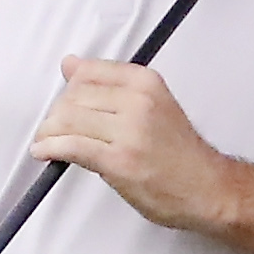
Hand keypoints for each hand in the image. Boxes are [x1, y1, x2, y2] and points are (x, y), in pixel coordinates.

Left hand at [33, 57, 243, 235]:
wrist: (209, 188)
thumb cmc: (181, 153)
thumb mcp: (153, 104)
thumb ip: (112, 85)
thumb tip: (71, 65)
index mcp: (145, 82)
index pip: (88, 72)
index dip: (69, 89)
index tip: (64, 102)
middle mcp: (137, 102)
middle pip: (73, 96)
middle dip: (57, 114)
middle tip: (56, 129)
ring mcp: (128, 131)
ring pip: (67, 120)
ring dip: (49, 132)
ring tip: (47, 141)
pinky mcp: (118, 160)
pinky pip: (71, 146)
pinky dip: (50, 149)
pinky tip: (44, 152)